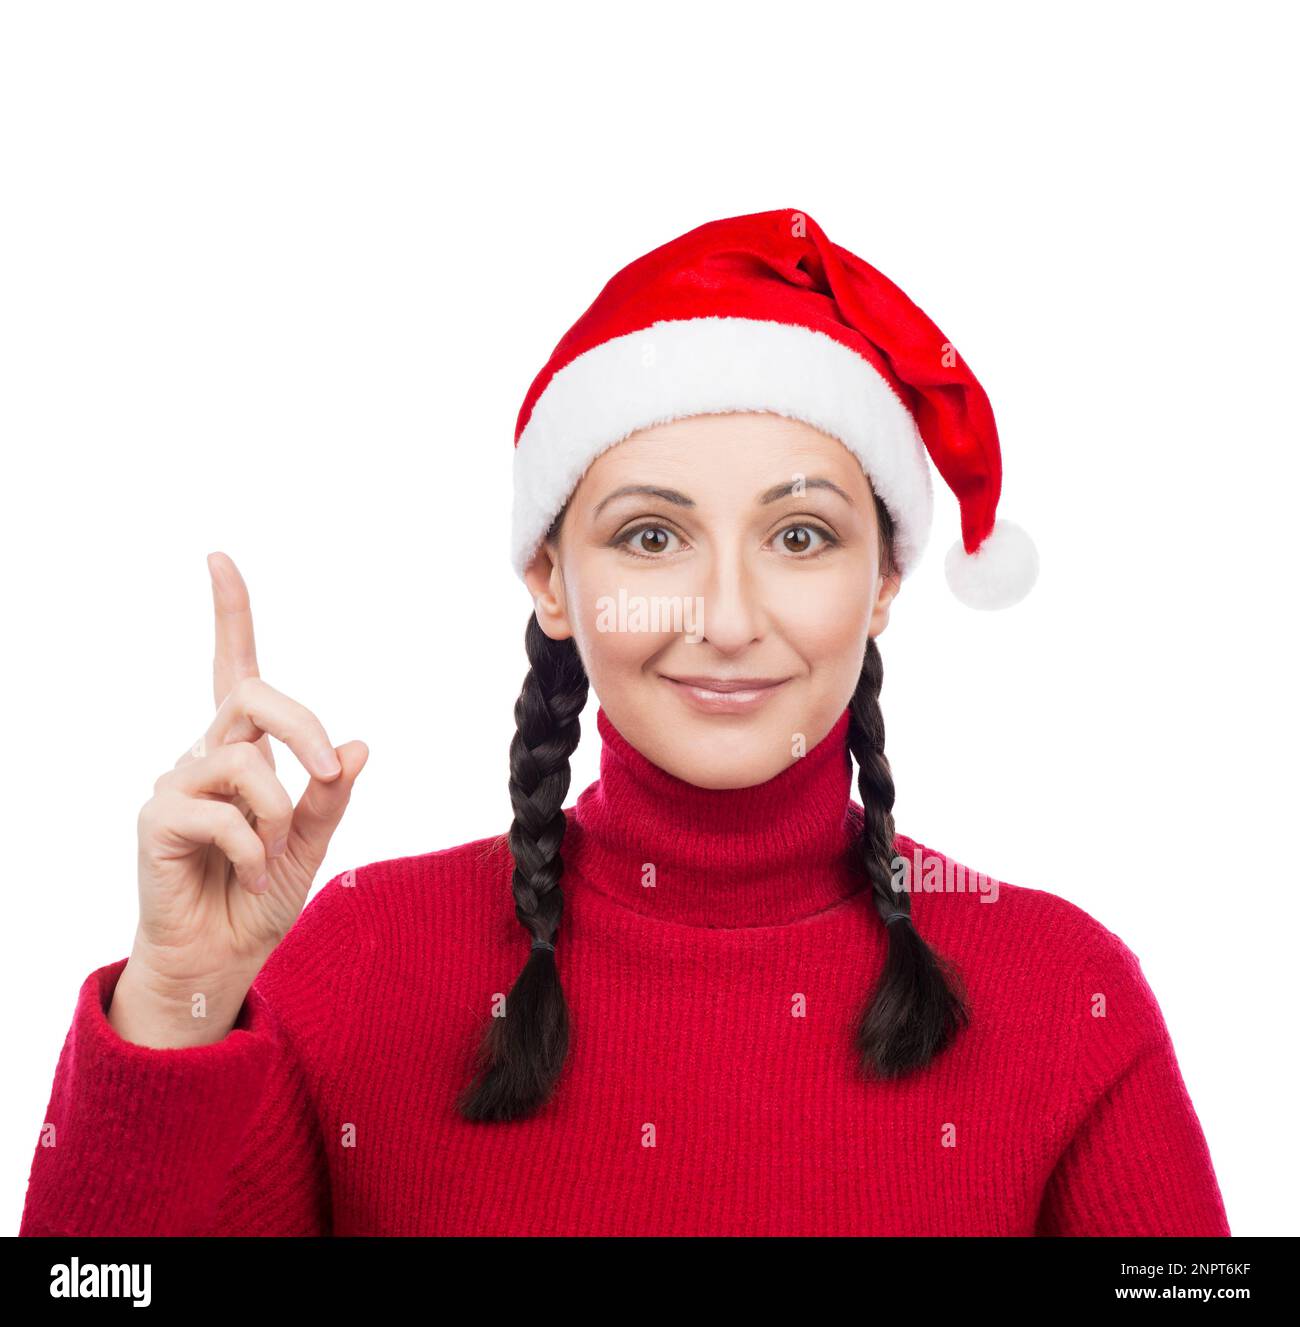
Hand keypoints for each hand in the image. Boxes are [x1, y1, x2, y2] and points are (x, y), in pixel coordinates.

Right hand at [113, 552, 366, 1045]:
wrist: (220, 960)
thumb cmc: (259, 897)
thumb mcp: (311, 845)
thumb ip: (329, 798)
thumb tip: (357, 745)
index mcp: (246, 753)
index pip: (234, 670)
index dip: (229, 616)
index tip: (218, 560)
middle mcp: (207, 757)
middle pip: (251, 695)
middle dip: (302, 726)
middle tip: (327, 772)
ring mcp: (178, 785)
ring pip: (244, 760)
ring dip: (278, 812)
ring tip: (272, 856)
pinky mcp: (157, 819)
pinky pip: (222, 813)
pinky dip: (253, 849)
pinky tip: (246, 875)